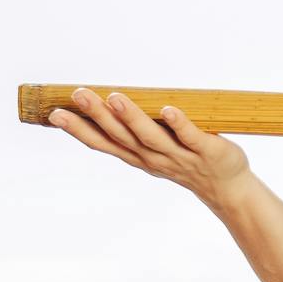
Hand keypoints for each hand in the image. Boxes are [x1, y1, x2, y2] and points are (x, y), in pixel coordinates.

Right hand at [47, 87, 249, 201]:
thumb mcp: (155, 150)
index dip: (78, 130)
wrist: (228, 188)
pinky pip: (190, 136)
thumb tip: (110, 99)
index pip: (104, 144)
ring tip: (114, 96)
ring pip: (151, 137)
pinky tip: (166, 109)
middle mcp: (154, 158)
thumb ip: (136, 131)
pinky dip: (177, 123)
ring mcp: (180, 156)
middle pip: (122, 137)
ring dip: (131, 117)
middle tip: (78, 94)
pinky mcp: (207, 150)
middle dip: (98, 115)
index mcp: (139, 157)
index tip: (53, 114)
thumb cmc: (188, 161)